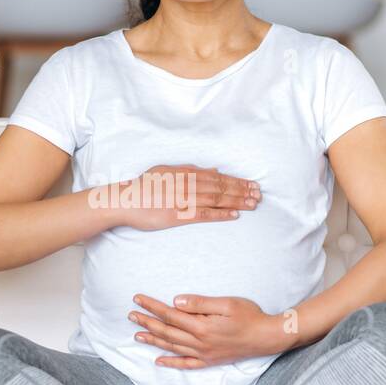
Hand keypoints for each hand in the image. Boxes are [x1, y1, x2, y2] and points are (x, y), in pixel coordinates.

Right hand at [113, 165, 259, 231]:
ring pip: (217, 199)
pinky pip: (204, 214)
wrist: (126, 200)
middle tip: (259, 195)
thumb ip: (190, 170)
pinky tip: (234, 215)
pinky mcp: (179, 215)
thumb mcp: (167, 170)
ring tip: (253, 204)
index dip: (237, 181)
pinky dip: (220, 214)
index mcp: (186, 173)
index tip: (251, 184)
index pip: (218, 177)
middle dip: (242, 191)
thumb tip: (212, 169)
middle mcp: (188, 184)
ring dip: (237, 201)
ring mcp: (184, 199)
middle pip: (221, 187)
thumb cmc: (144, 186)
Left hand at [127, 293, 290, 367]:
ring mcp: (203, 354)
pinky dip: (171, 362)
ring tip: (137, 335)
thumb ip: (200, 303)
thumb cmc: (250, 316)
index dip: (152, 306)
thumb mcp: (226, 303)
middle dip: (147, 322)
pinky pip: (186, 364)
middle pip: (166, 331)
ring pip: (172, 347)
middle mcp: (199, 342)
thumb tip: (175, 301)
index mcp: (201, 326)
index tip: (138, 299)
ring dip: (153, 340)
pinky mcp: (210, 360)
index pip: (169, 314)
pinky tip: (159, 361)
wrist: (267, 337)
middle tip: (130, 316)